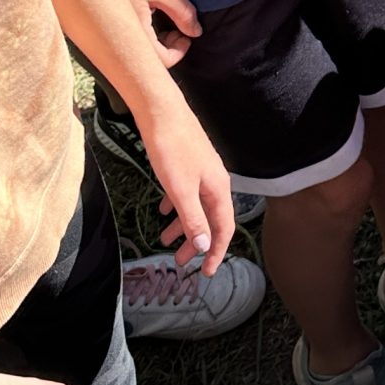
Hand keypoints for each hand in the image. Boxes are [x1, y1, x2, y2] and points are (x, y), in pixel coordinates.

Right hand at [100, 0, 199, 63]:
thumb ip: (182, 11)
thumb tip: (196, 32)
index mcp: (135, 33)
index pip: (162, 61)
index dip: (179, 51)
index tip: (186, 34)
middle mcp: (121, 39)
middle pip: (150, 60)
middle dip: (168, 47)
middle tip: (178, 30)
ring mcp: (113, 35)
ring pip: (141, 52)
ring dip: (158, 42)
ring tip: (165, 22)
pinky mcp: (109, 29)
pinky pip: (131, 42)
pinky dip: (146, 37)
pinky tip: (150, 18)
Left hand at [134, 91, 232, 273]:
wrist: (160, 111)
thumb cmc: (171, 148)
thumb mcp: (180, 190)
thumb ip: (193, 219)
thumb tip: (206, 246)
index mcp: (218, 189)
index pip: (224, 228)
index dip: (217, 252)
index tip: (207, 273)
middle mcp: (214, 181)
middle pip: (209, 220)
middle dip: (196, 244)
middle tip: (180, 263)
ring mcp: (201, 171)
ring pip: (196, 206)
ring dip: (183, 226)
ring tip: (164, 240)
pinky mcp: (188, 163)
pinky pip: (186, 192)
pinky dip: (176, 206)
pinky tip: (163, 209)